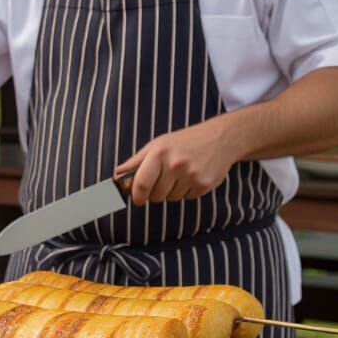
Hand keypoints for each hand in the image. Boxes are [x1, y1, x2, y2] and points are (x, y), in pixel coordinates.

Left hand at [116, 119, 240, 204]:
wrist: (221, 138)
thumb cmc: (185, 141)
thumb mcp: (158, 145)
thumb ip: (136, 162)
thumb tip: (116, 176)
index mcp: (160, 152)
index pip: (141, 183)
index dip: (136, 196)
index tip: (137, 199)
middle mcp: (176, 164)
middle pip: (155, 195)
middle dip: (155, 192)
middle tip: (163, 180)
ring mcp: (192, 175)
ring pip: (171, 198)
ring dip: (171, 191)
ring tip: (180, 174)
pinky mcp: (204, 184)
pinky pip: (187, 198)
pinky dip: (187, 191)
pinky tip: (192, 176)